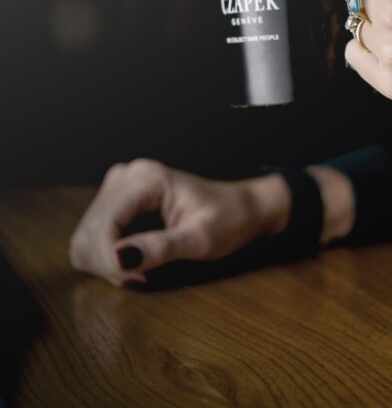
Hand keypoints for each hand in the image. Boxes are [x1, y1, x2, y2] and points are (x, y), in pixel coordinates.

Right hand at [69, 159, 289, 286]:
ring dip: (104, 264)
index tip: (135, 278)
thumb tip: (119, 259)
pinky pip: (92, 239)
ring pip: (85, 238)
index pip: (104, 223)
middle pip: (89, 232)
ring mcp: (119, 189)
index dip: (110, 258)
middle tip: (141, 278)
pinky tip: (134, 262)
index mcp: (146, 178)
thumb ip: (161, 248)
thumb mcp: (202, 238)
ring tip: (141, 270)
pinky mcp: (117, 205)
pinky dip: (106, 259)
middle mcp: (126, 177)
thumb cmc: (230, 219)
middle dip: (109, 264)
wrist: (244, 209)